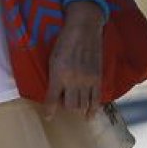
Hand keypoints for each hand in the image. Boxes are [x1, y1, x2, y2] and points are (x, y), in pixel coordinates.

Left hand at [42, 2, 103, 120]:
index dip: (49, 110)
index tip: (48, 117)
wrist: (83, 30)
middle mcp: (73, 80)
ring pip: (82, 105)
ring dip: (77, 108)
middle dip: (65, 107)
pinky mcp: (98, 79)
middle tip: (63, 101)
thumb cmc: (64, 43)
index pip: (52, 98)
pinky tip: (89, 116)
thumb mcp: (53, 59)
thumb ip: (54, 76)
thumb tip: (54, 91)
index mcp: (58, 74)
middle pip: (70, 105)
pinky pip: (96, 100)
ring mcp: (87, 81)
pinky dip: (92, 110)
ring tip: (74, 104)